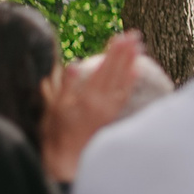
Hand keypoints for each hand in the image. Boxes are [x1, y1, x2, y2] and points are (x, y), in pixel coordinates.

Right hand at [41, 31, 144, 181]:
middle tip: (134, 34)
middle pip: (116, 72)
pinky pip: (124, 96)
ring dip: (131, 62)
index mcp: (87, 97)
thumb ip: (65, 86)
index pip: (103, 69)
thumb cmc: (56, 133)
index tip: (119, 36)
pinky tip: (136, 70)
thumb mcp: (54, 108)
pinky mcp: (110, 116)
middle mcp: (102, 102)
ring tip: (139, 46)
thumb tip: (75, 64)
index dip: (112, 53)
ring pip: (123, 81)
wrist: (67, 160)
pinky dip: (130, 82)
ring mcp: (108, 110)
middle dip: (125, 52)